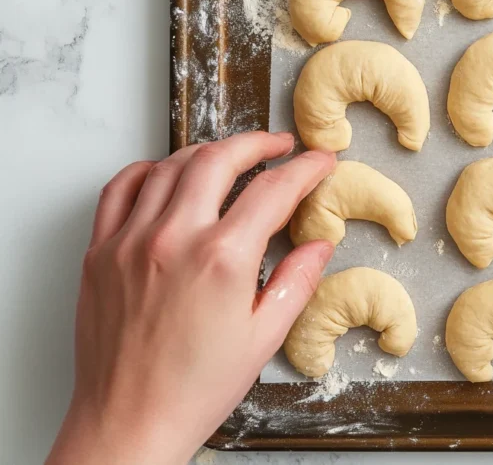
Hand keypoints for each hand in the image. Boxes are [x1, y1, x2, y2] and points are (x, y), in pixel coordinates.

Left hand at [47, 132, 334, 464]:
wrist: (129, 423)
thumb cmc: (195, 388)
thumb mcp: (265, 337)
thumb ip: (297, 281)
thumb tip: (318, 244)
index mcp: (222, 260)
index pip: (273, 190)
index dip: (305, 169)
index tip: (319, 162)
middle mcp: (174, 239)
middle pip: (220, 158)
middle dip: (257, 142)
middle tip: (279, 146)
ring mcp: (131, 241)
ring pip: (171, 165)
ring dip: (209, 151)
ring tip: (231, 156)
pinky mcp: (101, 252)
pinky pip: (121, 189)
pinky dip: (149, 170)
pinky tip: (168, 174)